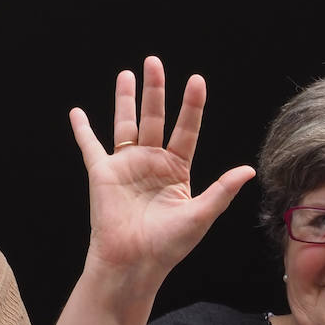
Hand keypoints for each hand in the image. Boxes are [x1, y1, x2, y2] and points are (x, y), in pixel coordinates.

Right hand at [70, 56, 254, 282]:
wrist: (133, 263)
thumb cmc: (167, 246)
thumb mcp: (200, 215)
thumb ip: (221, 190)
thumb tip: (248, 170)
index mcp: (176, 170)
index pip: (186, 130)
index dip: (191, 106)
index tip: (196, 81)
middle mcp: (151, 163)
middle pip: (154, 118)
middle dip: (155, 90)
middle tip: (154, 62)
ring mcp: (126, 166)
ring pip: (125, 124)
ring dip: (124, 99)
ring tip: (127, 74)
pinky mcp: (102, 174)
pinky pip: (90, 147)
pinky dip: (82, 130)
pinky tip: (77, 113)